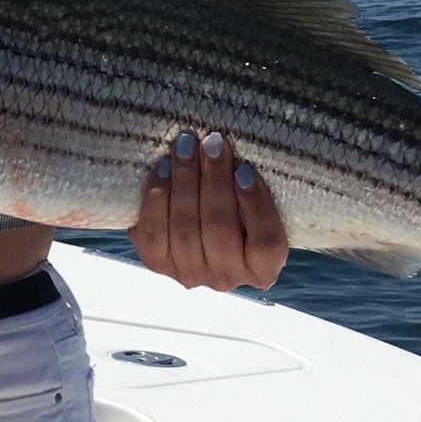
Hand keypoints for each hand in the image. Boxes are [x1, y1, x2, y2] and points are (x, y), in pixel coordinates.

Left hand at [130, 130, 287, 291]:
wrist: (193, 226)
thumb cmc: (233, 208)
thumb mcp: (250, 204)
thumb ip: (249, 188)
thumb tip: (231, 150)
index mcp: (262, 270)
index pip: (266, 243)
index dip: (256, 206)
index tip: (244, 169)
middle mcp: (227, 278)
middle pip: (220, 228)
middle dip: (214, 180)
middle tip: (211, 143)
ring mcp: (190, 273)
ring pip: (186, 227)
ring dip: (184, 181)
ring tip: (185, 148)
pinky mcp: (157, 264)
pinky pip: (154, 231)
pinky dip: (157, 198)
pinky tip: (163, 168)